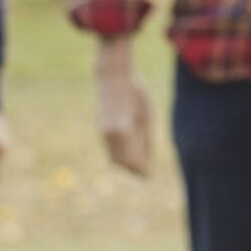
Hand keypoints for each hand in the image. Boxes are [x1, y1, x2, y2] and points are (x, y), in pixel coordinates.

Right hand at [94, 38, 153, 175]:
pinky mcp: (100, 128)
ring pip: (113, 157)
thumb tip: (148, 161)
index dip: (141, 169)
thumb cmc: (135, 93)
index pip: (132, 160)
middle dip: (133, 169)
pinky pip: (109, 148)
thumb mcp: (146, 117)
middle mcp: (110, 134)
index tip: (150, 173)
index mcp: (124, 131)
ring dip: (126, 163)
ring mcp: (102, 132)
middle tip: (146, 171)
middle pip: (121, 162)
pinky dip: (119, 153)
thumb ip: (146, 141)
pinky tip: (131, 149)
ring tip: (140, 160)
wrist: (112, 76)